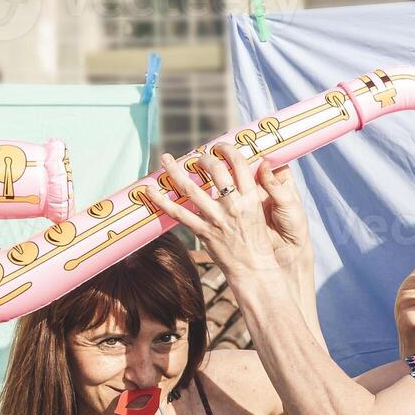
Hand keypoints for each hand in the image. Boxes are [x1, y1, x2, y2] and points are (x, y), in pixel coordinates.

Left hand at [149, 143, 306, 283]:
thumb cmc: (261, 241)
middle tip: (198, 156)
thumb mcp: (264, 212)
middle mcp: (233, 206)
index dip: (228, 150)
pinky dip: (161, 201)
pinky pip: (178, 214)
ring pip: (191, 189)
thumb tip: (260, 165)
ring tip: (166, 159)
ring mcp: (216, 219)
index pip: (239, 164)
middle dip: (204, 158)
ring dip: (175, 171)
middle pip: (215, 171)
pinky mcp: (203, 232)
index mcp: (251, 198)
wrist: (255, 268)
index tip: (221, 146)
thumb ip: (257, 190)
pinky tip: (150, 190)